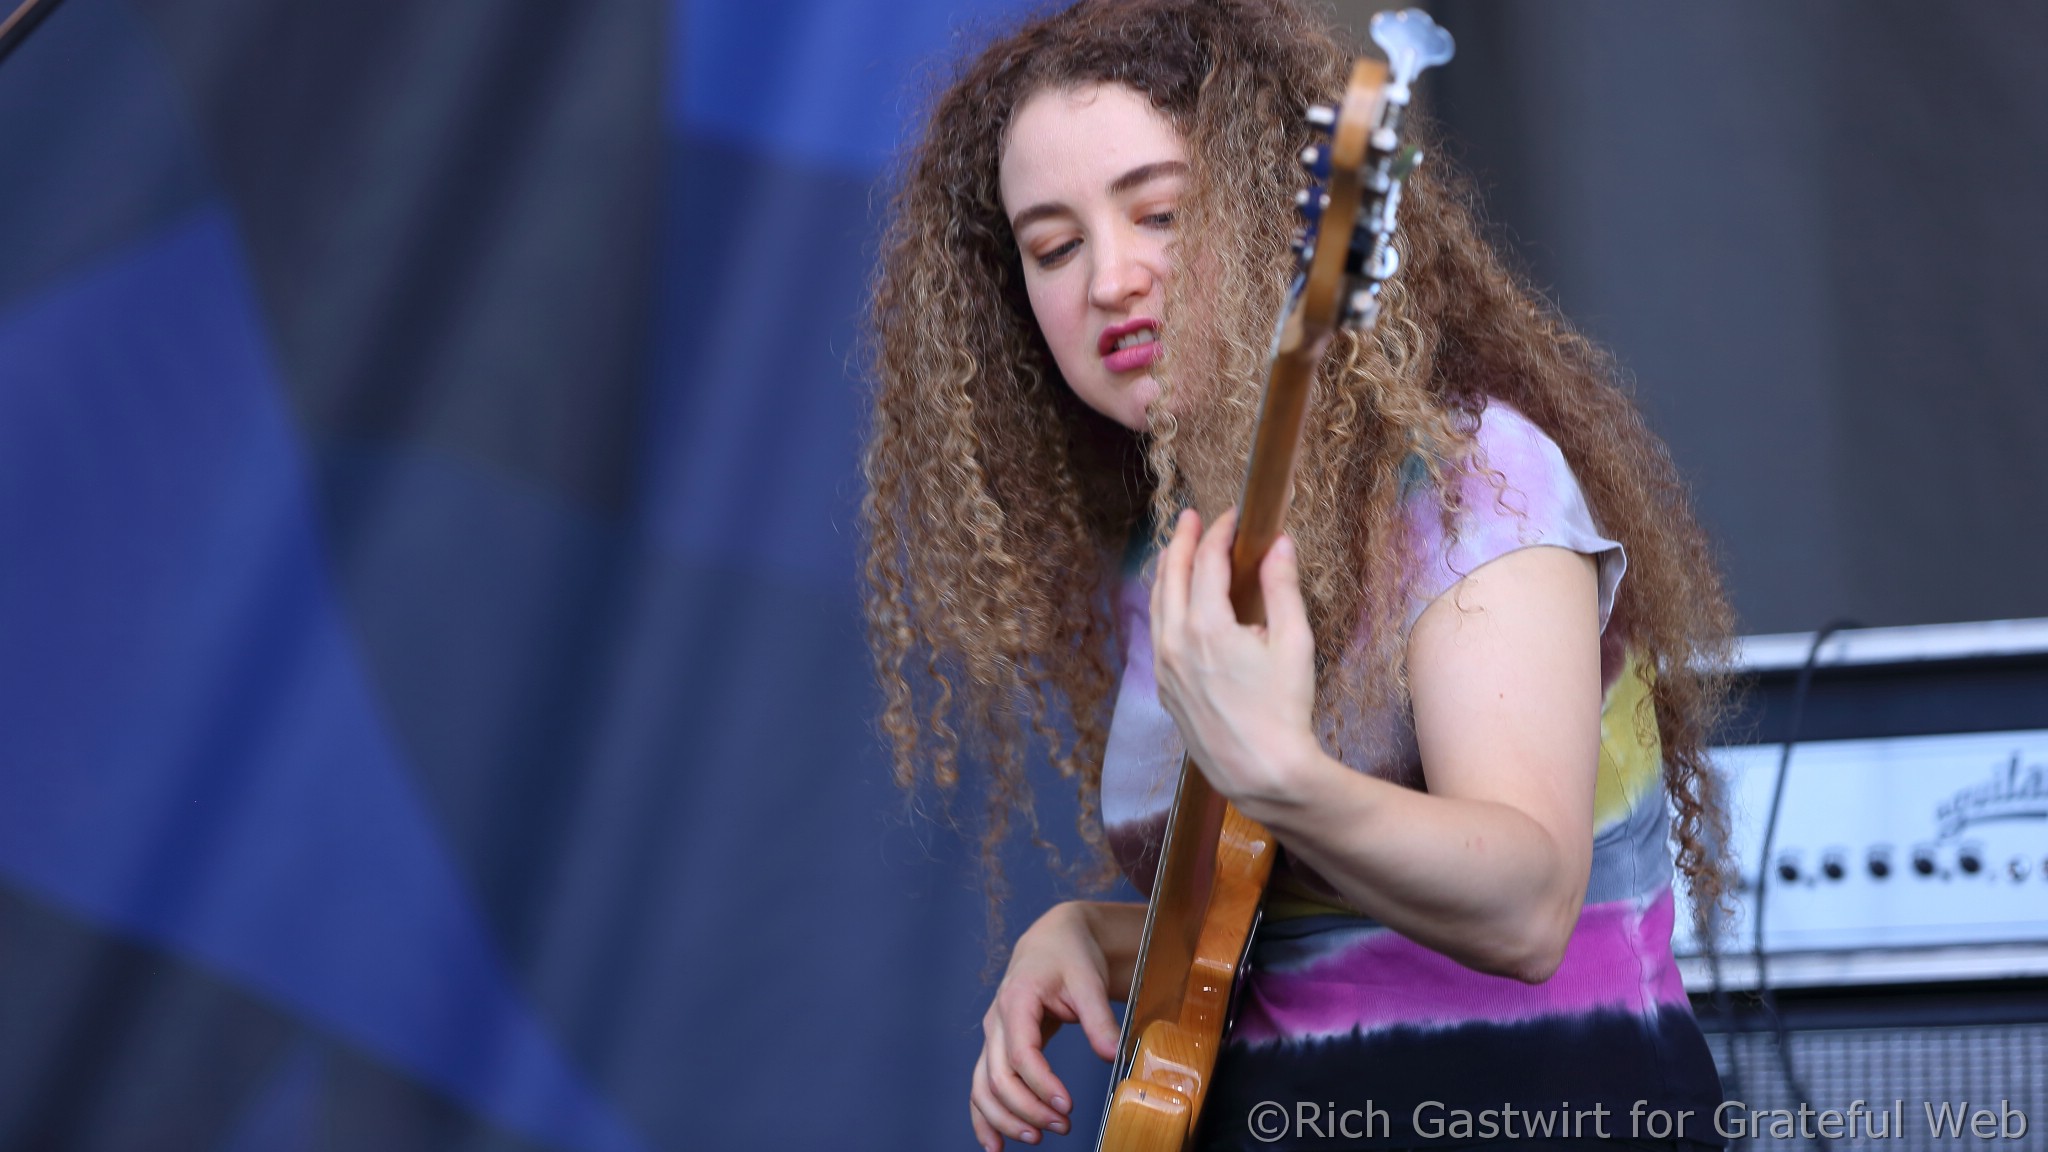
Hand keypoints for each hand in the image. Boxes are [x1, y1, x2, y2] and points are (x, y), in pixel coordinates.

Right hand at [971, 902, 1120, 1150]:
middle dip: (1028, 1108)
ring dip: (1004, 1119)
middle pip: (999, 1077)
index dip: (1042, 1084)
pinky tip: (995, 1145)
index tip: (1068, 1105)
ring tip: (1037, 1138)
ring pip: (983, 1086)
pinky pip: (981, 1086)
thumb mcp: (1089, 981)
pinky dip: (983, 1117)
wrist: (1053, 941)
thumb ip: (1100, 1019)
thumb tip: (1114, 1056)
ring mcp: (993, 1036)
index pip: (1022, 1054)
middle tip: (1063, 1126)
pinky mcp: (996, 1048)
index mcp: (1017, 1000)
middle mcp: (997, 1021)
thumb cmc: (1070, 957)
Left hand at [1149, 507, 1320, 808]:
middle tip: (1192, 518)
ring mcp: (1164, 667)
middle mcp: (1175, 642)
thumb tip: (1280, 544)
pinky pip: (1157, 634)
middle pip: (1172, 575)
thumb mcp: (1294, 643)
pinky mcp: (1164, 689)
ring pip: (1157, 604)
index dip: (1220, 534)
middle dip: (1183, 541)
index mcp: (1206, 626)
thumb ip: (1283, 588)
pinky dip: (1164, 606)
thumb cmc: (1283, 709)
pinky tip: (1173, 603)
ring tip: (1177, 550)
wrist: (1260, 770)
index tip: (1233, 517)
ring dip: (1168, 571)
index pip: (1207, 562)